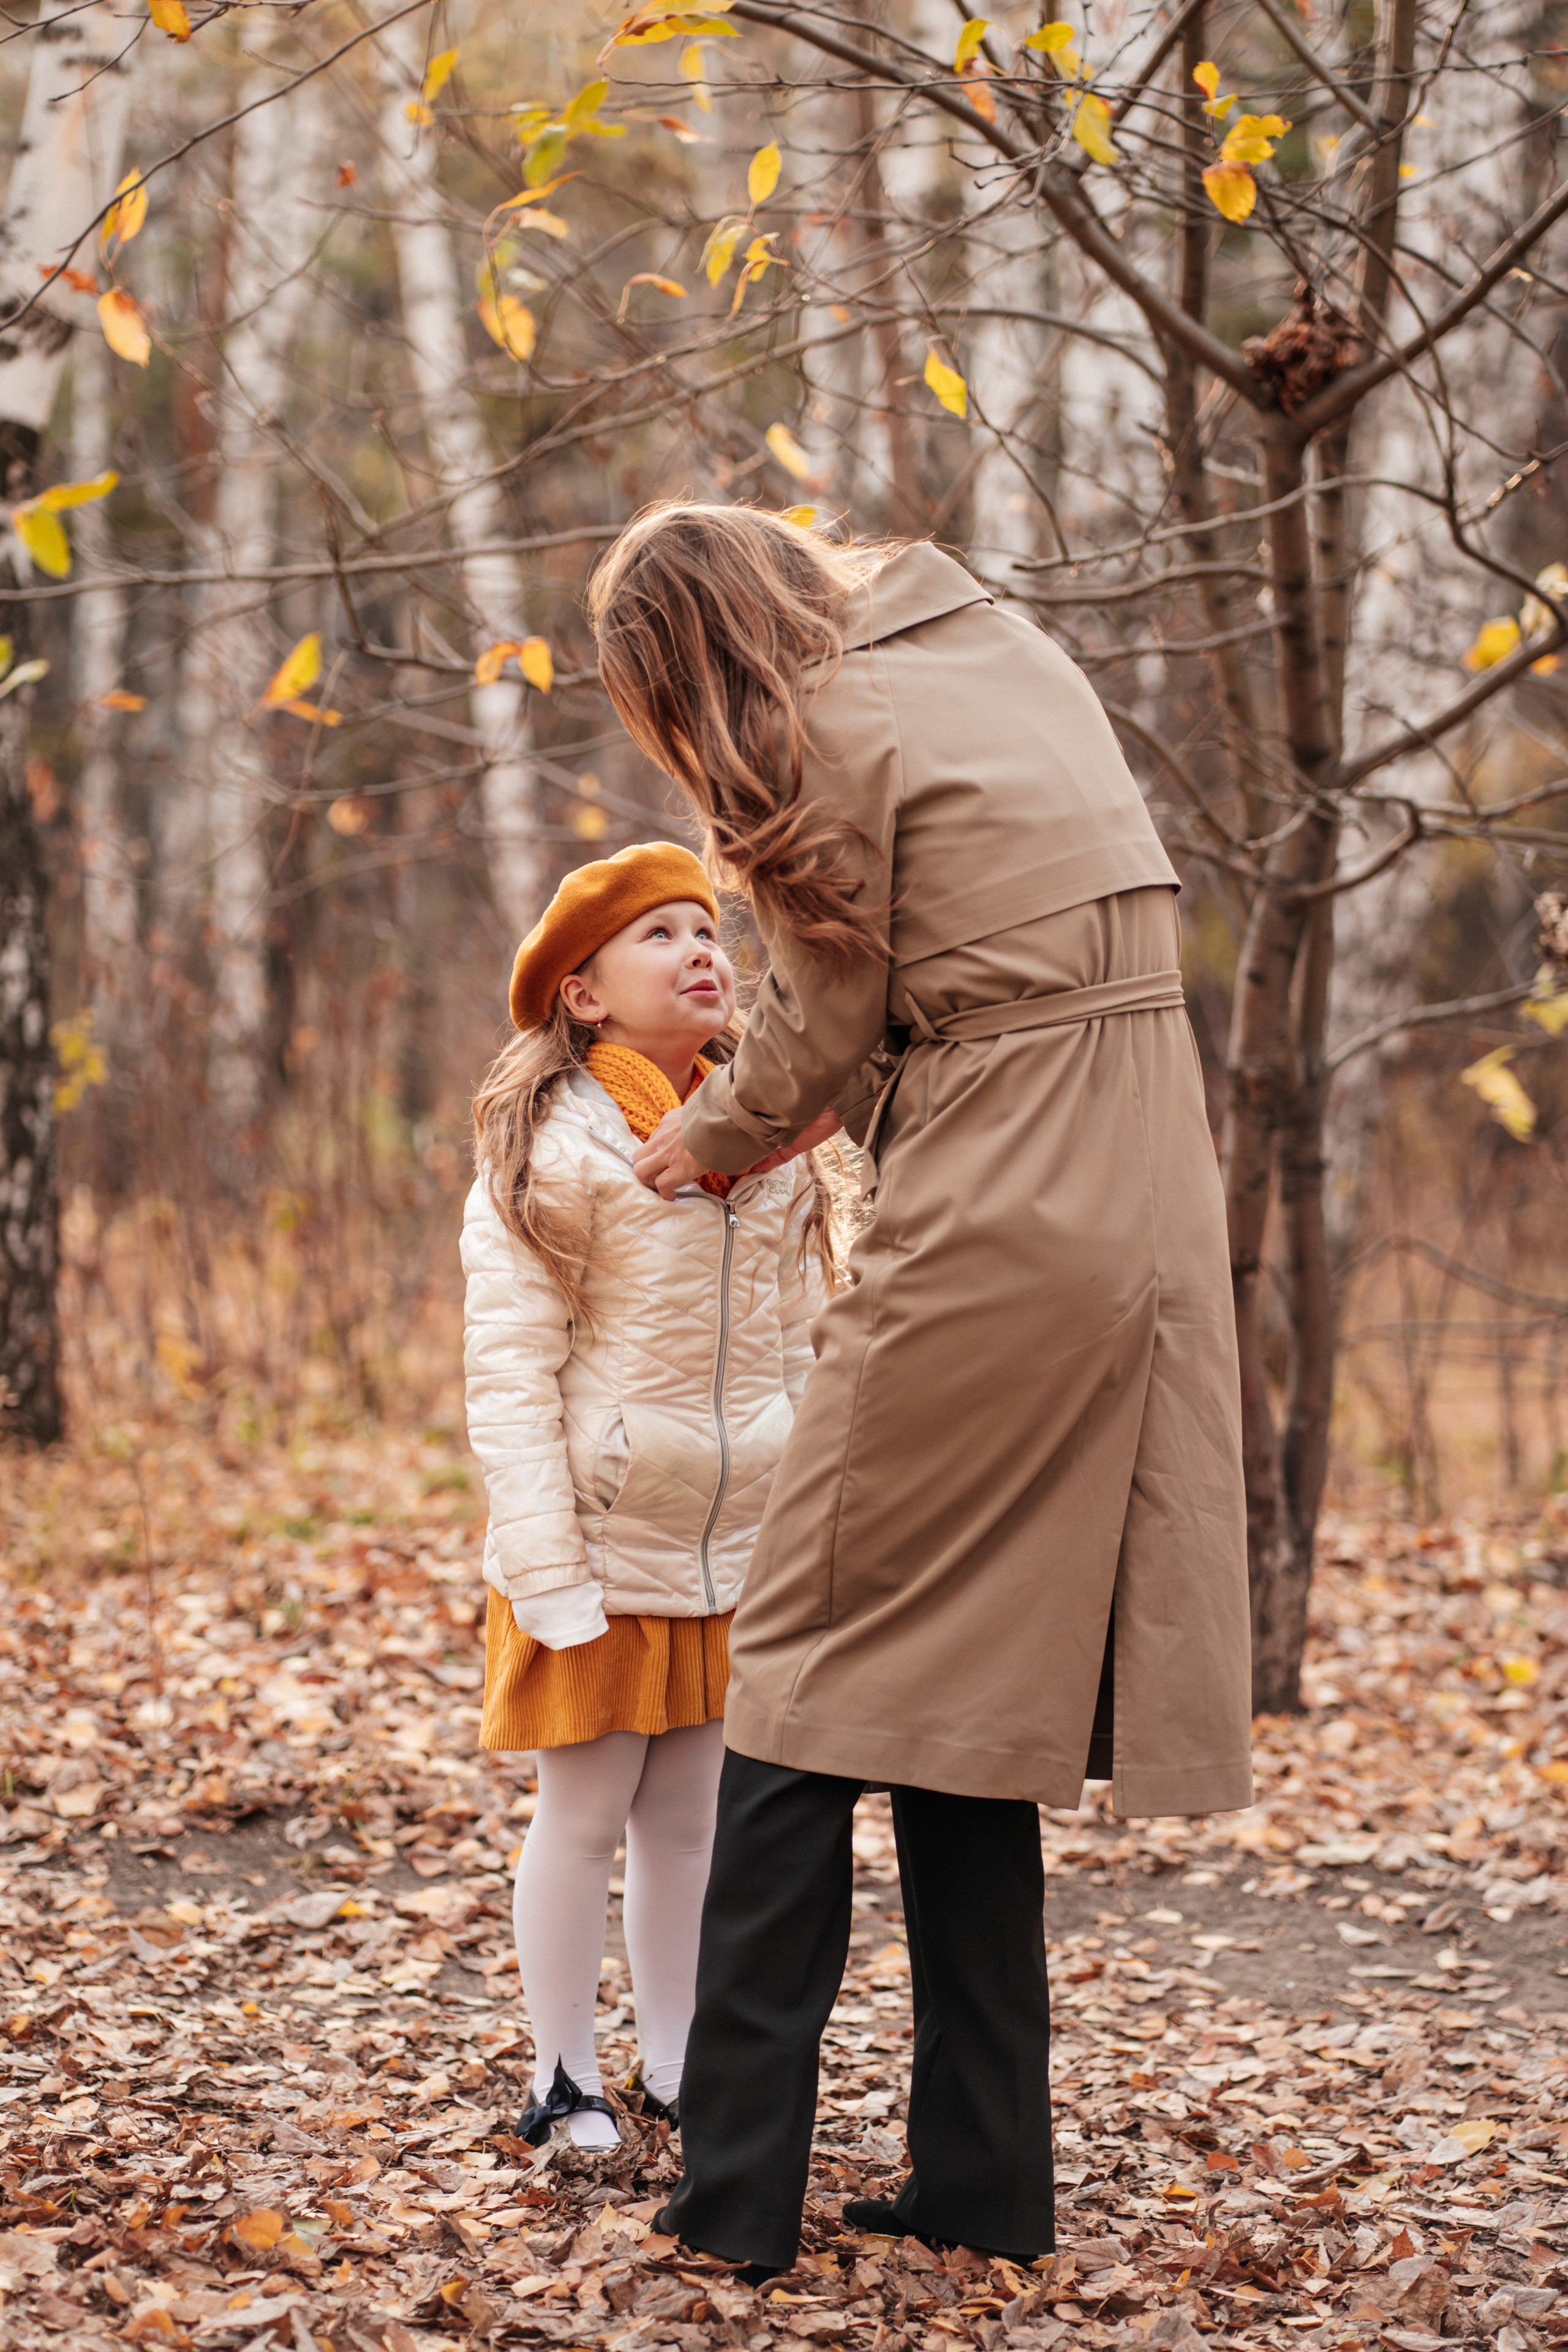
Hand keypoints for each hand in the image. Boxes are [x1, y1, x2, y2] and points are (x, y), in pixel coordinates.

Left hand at [633, 1103, 846, 1196]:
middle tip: (657, 1176)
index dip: (658, 1150)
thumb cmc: (729, 1111)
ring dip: (650, 1181)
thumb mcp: (715, 1108)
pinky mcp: (678, 1168)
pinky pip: (661, 1185)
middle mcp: (666, 1134)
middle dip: (645, 1166)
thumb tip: (733, 1114)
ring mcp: (669, 1152)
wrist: (732, 1115)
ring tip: (662, 1188)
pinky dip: (665, 1192)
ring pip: (641, 1170)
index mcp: (674, 1118)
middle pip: (639, 1154)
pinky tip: (673, 1195)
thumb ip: (716, 1114)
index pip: (656, 1136)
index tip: (667, 1158)